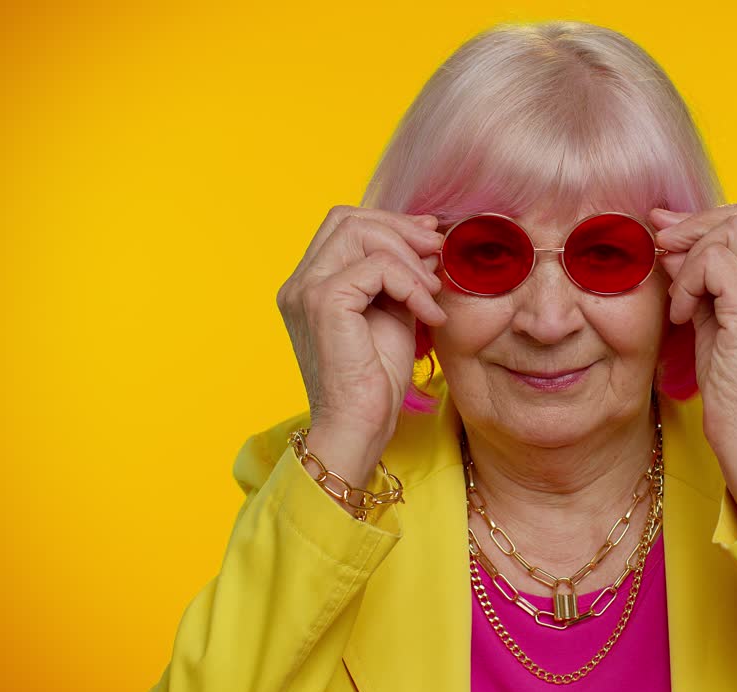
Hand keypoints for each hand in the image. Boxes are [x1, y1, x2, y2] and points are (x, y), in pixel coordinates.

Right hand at [276, 205, 447, 487]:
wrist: (359, 428)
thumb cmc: (375, 382)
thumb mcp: (393, 315)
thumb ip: (401, 277)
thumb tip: (426, 242)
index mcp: (309, 284)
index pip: (343, 225)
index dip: (389, 222)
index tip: (429, 238)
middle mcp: (299, 283)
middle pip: (347, 218)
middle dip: (400, 228)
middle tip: (437, 252)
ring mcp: (305, 290)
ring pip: (360, 232)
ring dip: (408, 256)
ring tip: (433, 291)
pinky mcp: (323, 303)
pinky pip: (377, 267)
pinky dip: (410, 284)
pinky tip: (427, 312)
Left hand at [649, 201, 736, 517]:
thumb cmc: (731, 384)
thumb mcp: (713, 315)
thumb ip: (698, 271)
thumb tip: (665, 226)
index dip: (710, 218)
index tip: (672, 238)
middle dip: (696, 228)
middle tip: (665, 255)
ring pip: (730, 232)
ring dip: (691, 259)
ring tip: (681, 300)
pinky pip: (715, 263)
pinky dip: (688, 282)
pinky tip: (683, 315)